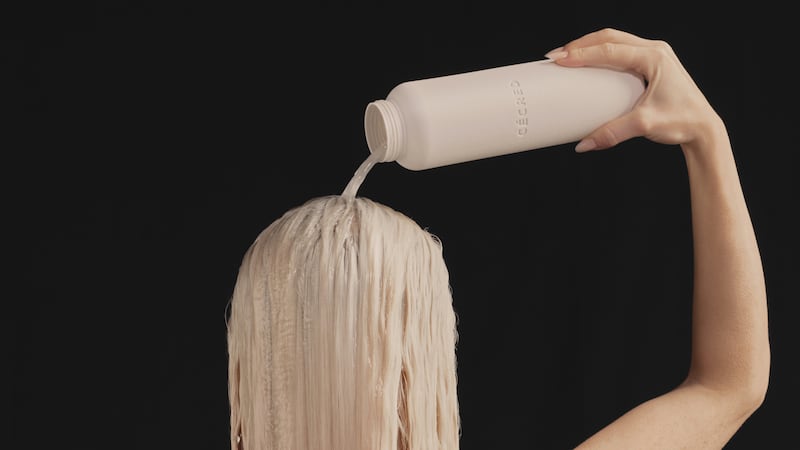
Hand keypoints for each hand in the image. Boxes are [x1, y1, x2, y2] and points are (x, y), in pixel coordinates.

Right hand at [545, 28, 723, 152]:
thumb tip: (583, 144)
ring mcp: (655, 55)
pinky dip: (601, 52)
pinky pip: (622, 50)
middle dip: (581, 45)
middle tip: (557, 56)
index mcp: (654, 58)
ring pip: (615, 40)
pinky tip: (589, 61)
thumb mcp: (644, 125)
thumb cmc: (683, 121)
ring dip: (590, 45)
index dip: (582, 54)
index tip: (559, 60)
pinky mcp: (652, 64)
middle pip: (610, 37)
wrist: (704, 128)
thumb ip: (612, 133)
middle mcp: (655, 51)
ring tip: (568, 56)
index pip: (609, 50)